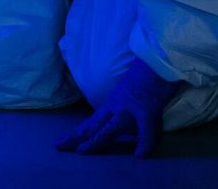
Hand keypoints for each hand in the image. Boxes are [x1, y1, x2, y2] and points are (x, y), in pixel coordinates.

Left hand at [55, 57, 178, 157]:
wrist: (158, 62)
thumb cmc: (146, 77)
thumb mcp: (129, 97)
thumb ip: (126, 116)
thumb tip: (131, 135)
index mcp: (112, 104)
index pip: (91, 122)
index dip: (76, 134)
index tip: (60, 142)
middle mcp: (117, 108)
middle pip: (94, 125)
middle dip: (77, 137)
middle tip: (59, 146)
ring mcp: (131, 110)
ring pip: (110, 128)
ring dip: (96, 140)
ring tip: (82, 151)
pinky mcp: (148, 111)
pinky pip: (147, 131)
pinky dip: (144, 143)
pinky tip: (140, 155)